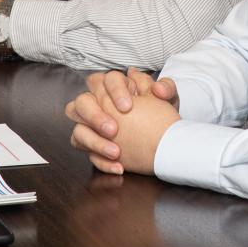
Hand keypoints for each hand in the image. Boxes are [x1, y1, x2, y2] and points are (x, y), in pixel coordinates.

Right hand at [66, 68, 180, 173]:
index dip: (113, 92)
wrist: (165, 140)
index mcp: (115, 87)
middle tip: (113, 130)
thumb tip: (157, 88)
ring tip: (116, 152)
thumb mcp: (169, 100)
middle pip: (82, 102)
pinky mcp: (93, 147)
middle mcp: (98, 105)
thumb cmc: (161, 114)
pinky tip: (119, 166)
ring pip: (78, 130)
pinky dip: (101, 161)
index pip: (104, 80)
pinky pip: (86, 154)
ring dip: (94, 142)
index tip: (128, 107)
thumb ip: (166, 88)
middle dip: (95, 116)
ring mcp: (92, 127)